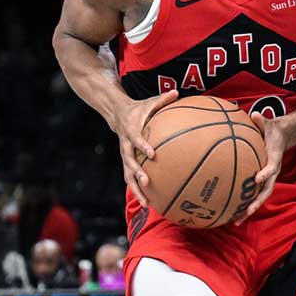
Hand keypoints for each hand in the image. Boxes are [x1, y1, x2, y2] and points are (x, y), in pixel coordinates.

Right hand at [112, 90, 178, 207]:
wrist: (117, 114)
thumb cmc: (139, 109)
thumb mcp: (149, 103)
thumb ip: (163, 99)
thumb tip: (177, 92)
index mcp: (132, 131)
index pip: (137, 139)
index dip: (143, 146)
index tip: (152, 154)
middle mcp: (126, 146)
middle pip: (129, 162)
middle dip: (137, 173)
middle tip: (147, 183)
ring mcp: (125, 155)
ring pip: (128, 175)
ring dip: (136, 189)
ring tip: (146, 203)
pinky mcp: (127, 162)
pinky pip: (131, 178)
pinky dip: (138, 190)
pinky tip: (148, 202)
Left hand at [234, 113, 286, 224]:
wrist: (281, 137)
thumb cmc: (272, 130)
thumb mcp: (269, 123)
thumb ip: (262, 121)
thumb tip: (255, 114)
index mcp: (274, 159)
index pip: (271, 168)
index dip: (265, 173)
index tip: (256, 178)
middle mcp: (272, 172)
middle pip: (266, 190)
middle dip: (257, 202)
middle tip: (247, 211)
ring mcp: (267, 179)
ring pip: (259, 197)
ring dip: (249, 210)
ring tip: (236, 221)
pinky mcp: (261, 181)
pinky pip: (253, 195)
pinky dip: (244, 205)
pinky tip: (231, 214)